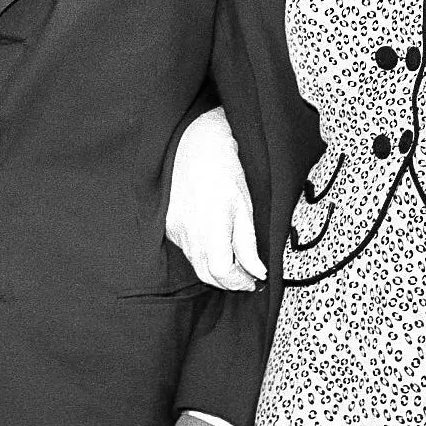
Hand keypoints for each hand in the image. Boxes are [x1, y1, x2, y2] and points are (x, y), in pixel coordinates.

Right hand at [164, 108, 260, 290]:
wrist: (194, 143)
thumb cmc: (224, 169)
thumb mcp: (245, 206)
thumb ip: (248, 244)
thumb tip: (257, 272)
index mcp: (211, 227)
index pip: (222, 272)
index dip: (239, 282)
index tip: (254, 281)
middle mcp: (188, 233)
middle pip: (206, 275)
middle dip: (228, 282)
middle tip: (248, 278)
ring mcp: (175, 230)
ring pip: (196, 263)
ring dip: (215, 269)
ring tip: (235, 262)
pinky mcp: (168, 225)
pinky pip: (187, 249)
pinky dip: (203, 254)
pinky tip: (215, 243)